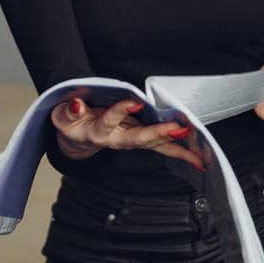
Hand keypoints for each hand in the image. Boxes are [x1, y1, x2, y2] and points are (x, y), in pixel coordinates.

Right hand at [50, 96, 204, 171]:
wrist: (77, 137)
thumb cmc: (72, 122)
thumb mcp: (63, 116)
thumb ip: (69, 111)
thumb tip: (76, 105)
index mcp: (98, 131)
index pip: (108, 121)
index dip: (119, 112)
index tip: (134, 103)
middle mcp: (118, 140)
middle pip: (139, 138)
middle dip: (160, 133)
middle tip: (179, 128)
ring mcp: (132, 141)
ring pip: (157, 146)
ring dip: (178, 149)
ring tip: (200, 155)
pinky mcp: (142, 140)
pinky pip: (164, 148)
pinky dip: (182, 153)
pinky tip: (200, 159)